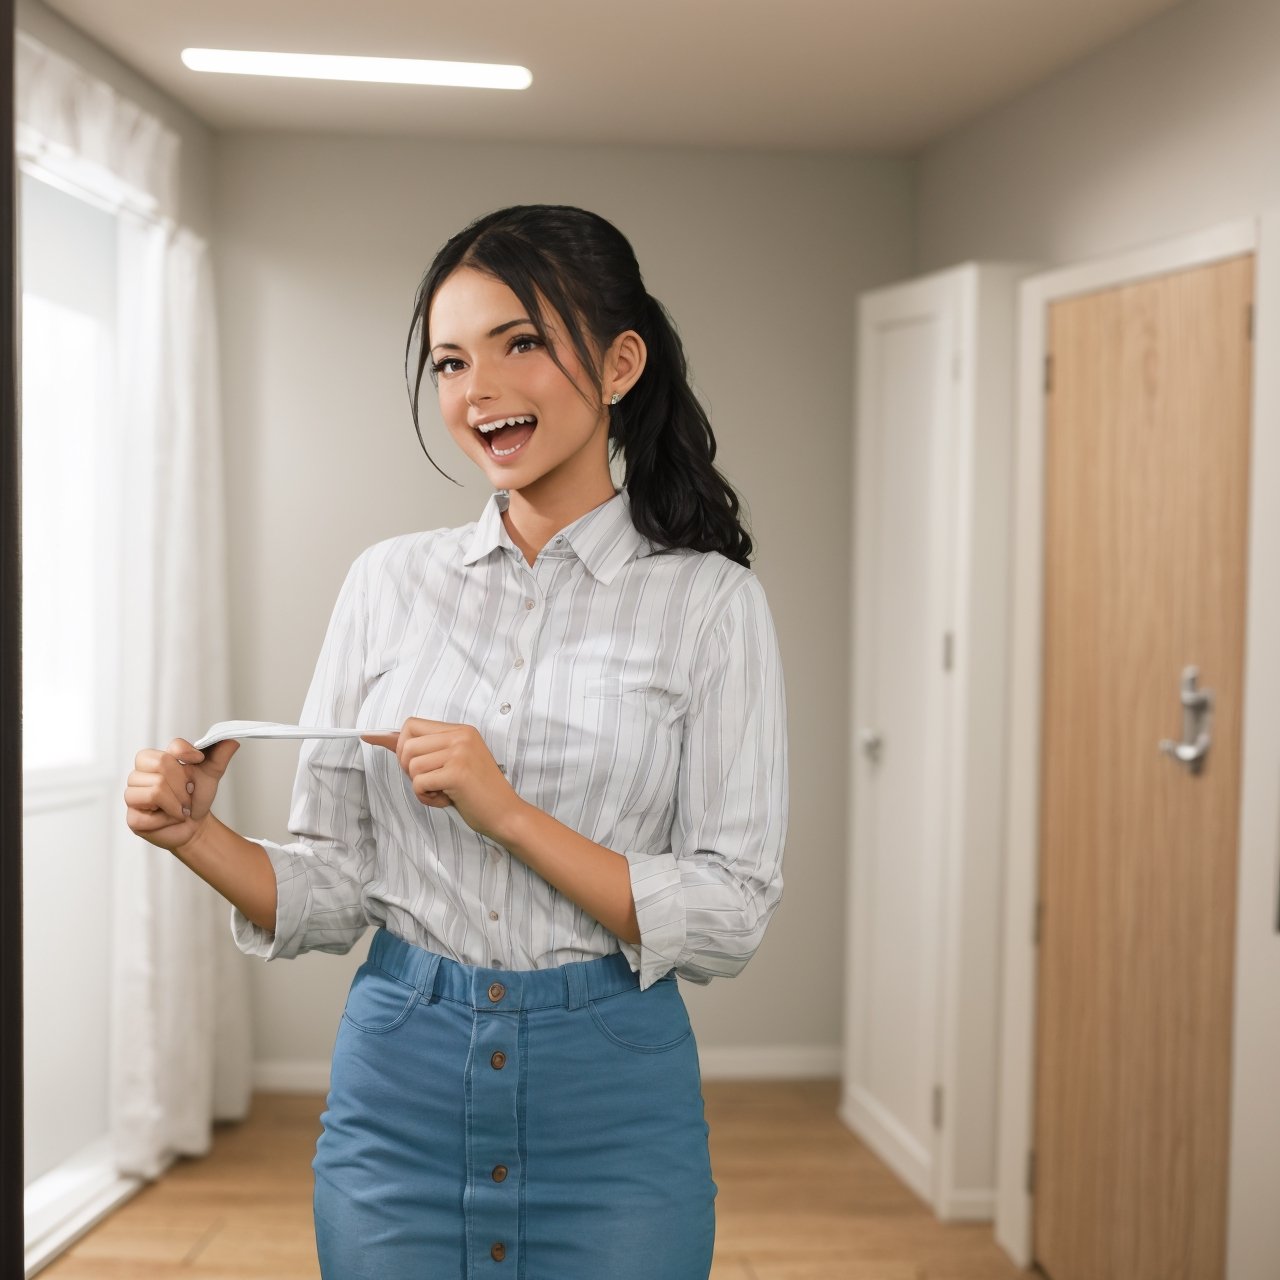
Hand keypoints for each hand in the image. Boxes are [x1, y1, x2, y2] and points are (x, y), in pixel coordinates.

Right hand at [124, 736, 240, 851]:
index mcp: (155, 758)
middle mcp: (139, 774)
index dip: (186, 753)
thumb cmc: (196, 796)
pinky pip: (151, 814)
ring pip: (156, 790)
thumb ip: (219, 755)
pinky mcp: (132, 818)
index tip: (198, 760)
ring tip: (180, 807)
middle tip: (187, 794)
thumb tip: (231, 740)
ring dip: (178, 803)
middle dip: (183, 785)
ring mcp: (132, 795)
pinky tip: (169, 819)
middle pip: (162, 766)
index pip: (169, 746)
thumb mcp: (211, 774)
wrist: (195, 825)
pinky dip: (169, 818)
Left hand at [361, 718, 524, 842]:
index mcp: (460, 730)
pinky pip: (419, 783)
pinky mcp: (457, 772)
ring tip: (441, 792)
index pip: (411, 724)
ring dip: (419, 786)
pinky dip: (426, 797)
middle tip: (431, 782)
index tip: (408, 764)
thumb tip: (374, 736)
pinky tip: (445, 800)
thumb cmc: (477, 792)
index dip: (400, 745)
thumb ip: (420, 748)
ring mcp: (459, 752)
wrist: (506, 814)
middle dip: (409, 769)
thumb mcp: (451, 762)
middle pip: (406, 744)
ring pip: (411, 765)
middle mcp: (460, 736)